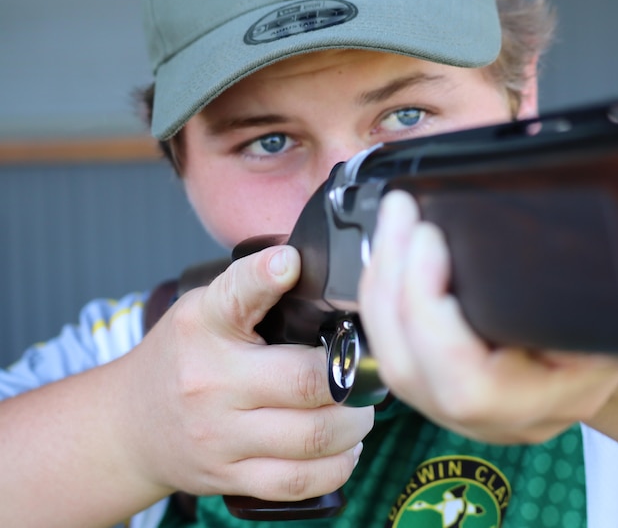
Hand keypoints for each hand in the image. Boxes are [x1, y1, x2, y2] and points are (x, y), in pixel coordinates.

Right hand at [118, 245, 373, 500]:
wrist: (129, 425)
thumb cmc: (183, 359)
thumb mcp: (205, 310)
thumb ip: (257, 293)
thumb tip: (323, 276)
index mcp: (206, 325)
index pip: (236, 294)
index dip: (266, 275)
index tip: (290, 262)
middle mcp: (210, 380)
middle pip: (307, 381)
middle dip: (352, 378)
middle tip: (364, 372)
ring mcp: (219, 435)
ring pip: (314, 436)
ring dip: (354, 424)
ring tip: (359, 412)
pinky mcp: (228, 476)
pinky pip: (299, 481)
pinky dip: (337, 466)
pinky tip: (344, 449)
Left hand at [359, 191, 617, 443]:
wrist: (607, 356)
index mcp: (541, 406)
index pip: (465, 386)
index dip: (430, 312)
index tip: (430, 237)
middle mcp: (492, 419)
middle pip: (410, 368)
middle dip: (395, 283)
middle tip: (401, 214)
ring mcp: (457, 410)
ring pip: (391, 360)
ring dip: (382, 285)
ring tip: (392, 223)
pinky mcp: (436, 388)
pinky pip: (391, 350)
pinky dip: (383, 296)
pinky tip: (389, 253)